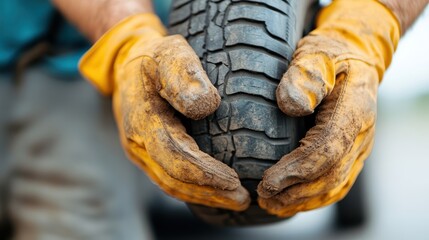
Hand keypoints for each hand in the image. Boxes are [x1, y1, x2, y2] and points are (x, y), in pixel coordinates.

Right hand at [79, 14, 249, 210]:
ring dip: (203, 196)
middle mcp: (137, 141)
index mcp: (142, 118)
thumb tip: (205, 105)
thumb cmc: (155, 58)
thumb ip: (183, 74)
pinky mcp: (147, 153)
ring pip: (170, 184)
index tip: (233, 180)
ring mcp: (140, 150)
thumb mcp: (169, 53)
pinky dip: (192, 189)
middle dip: (208, 192)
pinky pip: (168, 177)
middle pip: (173, 177)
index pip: (174, 154)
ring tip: (234, 201)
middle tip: (243, 199)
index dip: (203, 172)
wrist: (128, 64)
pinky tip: (214, 191)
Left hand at [257, 0, 400, 216]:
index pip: (327, 148)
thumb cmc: (330, 55)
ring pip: (335, 185)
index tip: (268, 182)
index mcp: (354, 108)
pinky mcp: (350, 153)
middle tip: (262, 198)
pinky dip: (313, 197)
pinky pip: (336, 183)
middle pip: (331, 174)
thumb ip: (306, 74)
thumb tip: (291, 105)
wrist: (354, 59)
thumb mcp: (317, 53)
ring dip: (302, 200)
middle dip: (296, 191)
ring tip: (270, 205)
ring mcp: (359, 146)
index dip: (298, 170)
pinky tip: (289, 202)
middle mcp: (362, 133)